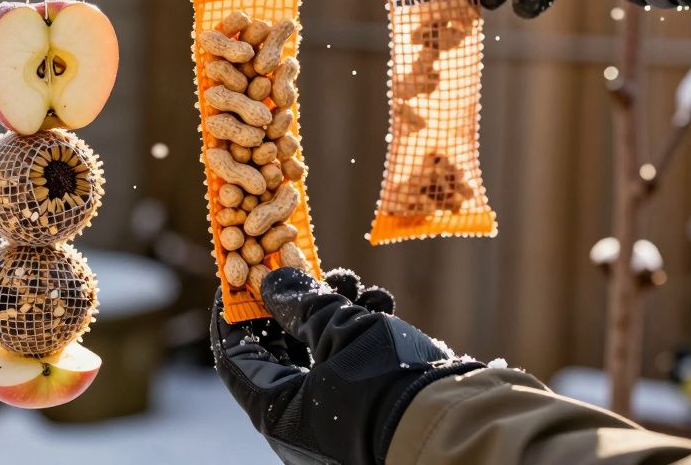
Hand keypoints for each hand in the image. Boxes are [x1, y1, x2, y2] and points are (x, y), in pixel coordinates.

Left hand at [212, 268, 480, 464]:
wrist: (457, 423)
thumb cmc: (385, 380)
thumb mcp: (338, 330)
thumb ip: (300, 303)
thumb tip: (272, 282)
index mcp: (276, 411)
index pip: (234, 356)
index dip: (232, 313)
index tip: (238, 277)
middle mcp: (299, 419)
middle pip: (280, 349)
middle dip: (295, 303)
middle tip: (303, 267)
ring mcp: (335, 415)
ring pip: (320, 350)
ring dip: (333, 309)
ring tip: (352, 283)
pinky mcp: (369, 405)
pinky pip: (350, 363)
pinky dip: (361, 331)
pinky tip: (381, 304)